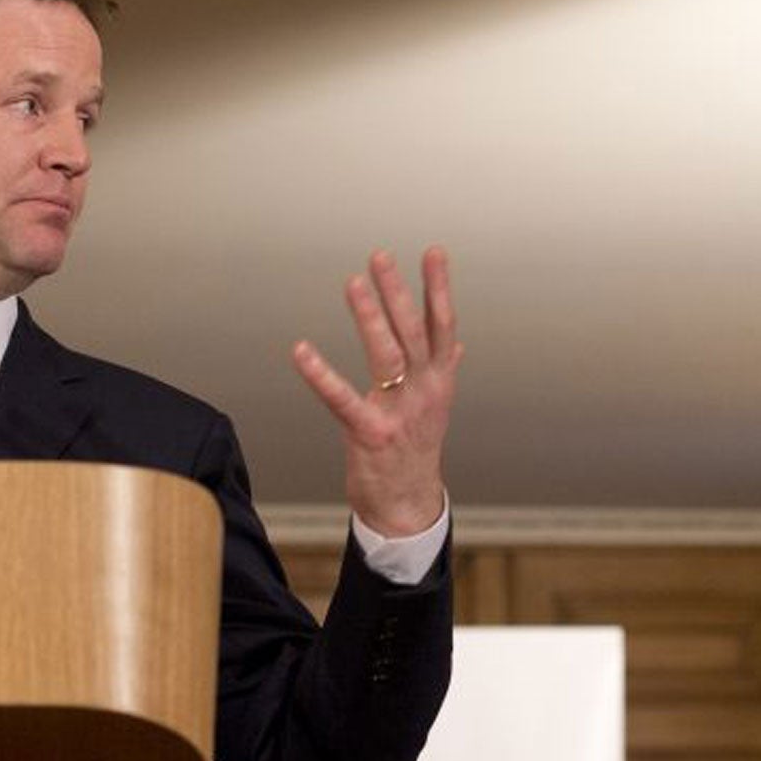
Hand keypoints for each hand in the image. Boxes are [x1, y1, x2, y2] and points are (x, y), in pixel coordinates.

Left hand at [292, 247, 459, 536]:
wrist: (408, 507)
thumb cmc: (415, 453)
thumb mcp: (436, 407)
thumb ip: (444, 370)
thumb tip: (457, 343)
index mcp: (439, 382)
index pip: (443, 325)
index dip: (439, 288)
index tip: (434, 252)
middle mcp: (425, 392)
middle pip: (415, 333)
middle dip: (399, 292)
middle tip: (381, 257)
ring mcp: (399, 413)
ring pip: (387, 356)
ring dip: (371, 318)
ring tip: (355, 284)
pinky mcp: (370, 434)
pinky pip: (342, 399)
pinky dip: (321, 375)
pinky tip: (302, 350)